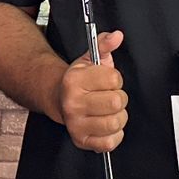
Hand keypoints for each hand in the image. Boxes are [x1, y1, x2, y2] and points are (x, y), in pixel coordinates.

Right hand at [51, 30, 127, 152]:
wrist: (59, 99)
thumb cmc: (80, 81)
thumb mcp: (91, 58)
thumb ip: (104, 44)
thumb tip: (117, 36)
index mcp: (74, 80)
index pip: (113, 79)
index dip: (116, 79)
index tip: (108, 81)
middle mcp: (72, 102)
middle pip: (116, 102)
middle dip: (119, 98)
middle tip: (110, 96)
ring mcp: (75, 123)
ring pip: (115, 123)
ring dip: (118, 117)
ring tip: (109, 111)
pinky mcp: (81, 140)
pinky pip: (109, 142)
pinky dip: (114, 135)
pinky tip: (106, 125)